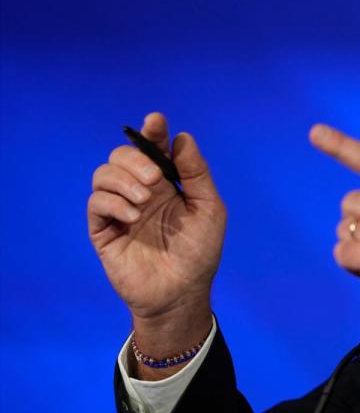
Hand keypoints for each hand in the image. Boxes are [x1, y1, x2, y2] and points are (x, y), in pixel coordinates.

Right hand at [88, 113, 224, 374]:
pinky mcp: (104, 230)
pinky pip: (96, 203)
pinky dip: (113, 202)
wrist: (182, 292)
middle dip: (135, 158)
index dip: (152, 132)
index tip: (156, 121)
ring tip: (145, 200)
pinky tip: (133, 216)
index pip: (153, 148)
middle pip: (122, 155)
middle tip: (154, 178)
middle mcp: (141, 191)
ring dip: (123, 180)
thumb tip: (182, 137)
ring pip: (104, 173)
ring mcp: (121, 209)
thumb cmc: (200, 252)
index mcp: (168, 183)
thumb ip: (196, 174)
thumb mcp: (209, 209)